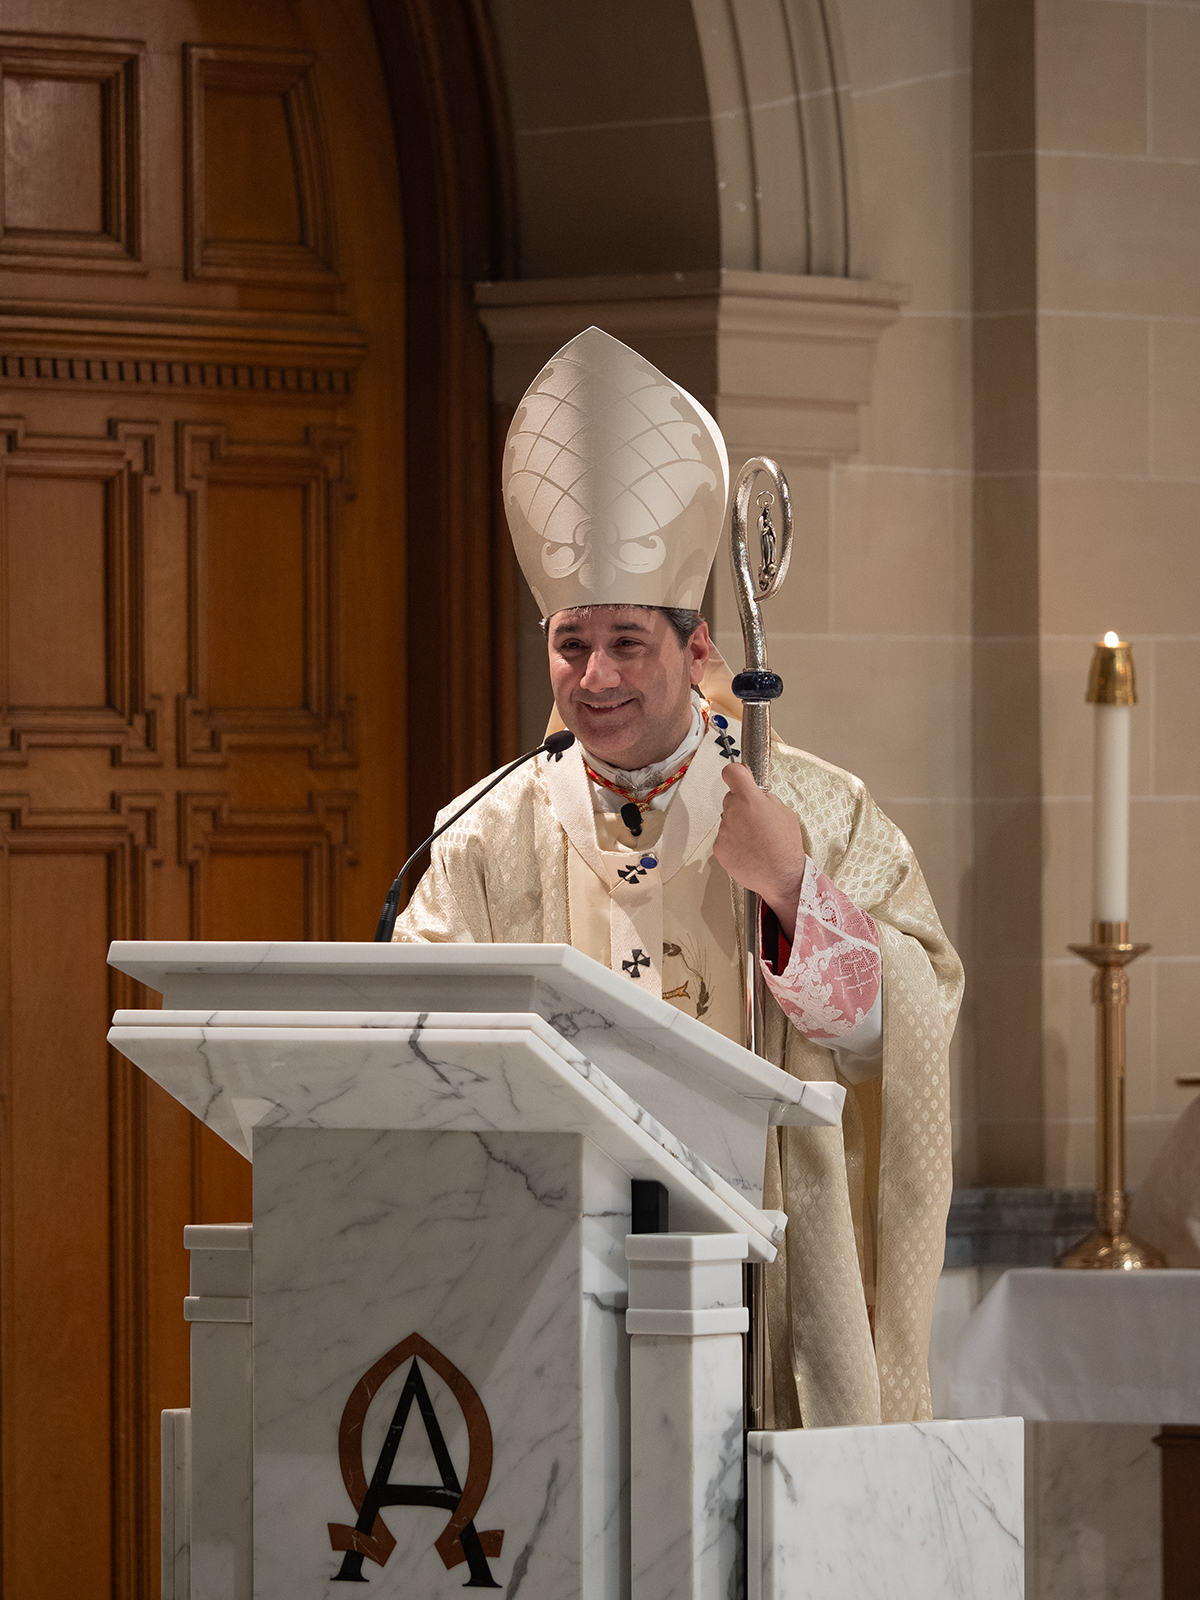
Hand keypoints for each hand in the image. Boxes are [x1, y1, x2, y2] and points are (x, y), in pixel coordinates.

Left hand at [713, 764, 806, 940]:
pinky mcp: (719, 848)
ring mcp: (724, 830)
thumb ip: (767, 799)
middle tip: (758, 822)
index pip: (732, 772)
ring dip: (739, 827)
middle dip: (742, 807)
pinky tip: (749, 852)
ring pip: (729, 821)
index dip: (736, 773)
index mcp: (750, 798)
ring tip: (756, 842)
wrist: (781, 876)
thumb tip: (758, 794)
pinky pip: (725, 839)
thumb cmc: (786, 846)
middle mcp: (733, 811)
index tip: (739, 777)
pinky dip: (734, 844)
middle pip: (731, 800)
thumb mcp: (786, 813)